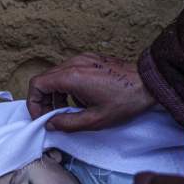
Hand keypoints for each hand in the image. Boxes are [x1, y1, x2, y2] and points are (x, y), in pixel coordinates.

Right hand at [27, 53, 155, 131]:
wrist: (150, 83)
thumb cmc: (125, 101)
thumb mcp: (95, 120)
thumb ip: (68, 124)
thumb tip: (50, 124)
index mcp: (71, 76)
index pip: (37, 84)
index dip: (34, 102)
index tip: (41, 117)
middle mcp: (74, 63)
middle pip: (45, 79)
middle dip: (44, 100)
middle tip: (52, 117)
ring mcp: (83, 58)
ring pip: (57, 75)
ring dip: (56, 94)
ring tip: (67, 110)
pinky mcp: (91, 59)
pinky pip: (70, 71)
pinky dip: (67, 86)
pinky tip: (81, 100)